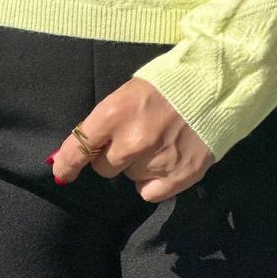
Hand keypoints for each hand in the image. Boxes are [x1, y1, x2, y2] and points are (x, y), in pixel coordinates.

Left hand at [49, 77, 214, 203]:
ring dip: (137, 164)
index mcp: (114, 114)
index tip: (62, 172)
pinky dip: (153, 181)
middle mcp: (131, 142)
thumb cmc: (166, 84)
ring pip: (129, 177)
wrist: (214, 86)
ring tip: (158, 141)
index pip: (79, 147)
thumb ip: (103, 122)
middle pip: (104, 167)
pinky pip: (149, 193)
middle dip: (113, 155)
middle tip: (132, 137)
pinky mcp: (179, 177)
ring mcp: (155, 162)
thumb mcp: (128, 92)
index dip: (67, 163)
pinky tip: (165, 160)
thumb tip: (74, 152)